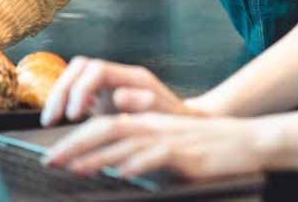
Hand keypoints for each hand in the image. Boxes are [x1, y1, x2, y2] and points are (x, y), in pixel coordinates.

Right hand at [41, 57, 205, 126]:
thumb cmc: (172, 120)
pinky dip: (62, 103)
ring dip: (57, 95)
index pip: (96, 69)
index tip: (73, 115)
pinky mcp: (100, 98)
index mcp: (131, 76)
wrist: (178, 122)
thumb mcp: (161, 114)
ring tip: (49, 120)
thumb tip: (119, 95)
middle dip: (60, 90)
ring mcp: (107, 85)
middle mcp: (116, 75)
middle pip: (79, 67)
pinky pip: (74, 91)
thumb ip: (142, 102)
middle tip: (50, 119)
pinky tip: (57, 121)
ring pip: (73, 76)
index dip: (80, 89)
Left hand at [44, 113, 281, 180]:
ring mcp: (169, 138)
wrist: (246, 143)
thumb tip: (113, 168)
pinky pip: (156, 155)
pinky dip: (137, 163)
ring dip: (98, 156)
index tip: (54, 155)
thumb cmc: (207, 150)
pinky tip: (122, 173)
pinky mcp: (185, 152)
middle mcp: (154, 125)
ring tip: (75, 169)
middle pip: (107, 128)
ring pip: (126, 141)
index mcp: (148, 123)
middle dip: (76, 144)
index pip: (104, 125)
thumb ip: (142, 154)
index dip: (76, 139)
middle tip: (51, 161)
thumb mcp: (170, 150)